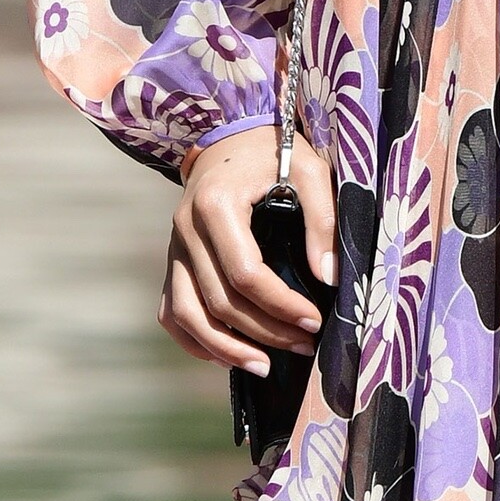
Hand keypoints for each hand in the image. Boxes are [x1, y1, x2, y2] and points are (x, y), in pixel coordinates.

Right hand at [159, 126, 335, 373]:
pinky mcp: (173, 259)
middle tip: (305, 345)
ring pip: (186, 313)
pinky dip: (194, 338)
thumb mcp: (310, 170)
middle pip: (219, 300)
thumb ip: (322, 220)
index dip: (281, 305)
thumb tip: (328, 279)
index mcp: (215, 205)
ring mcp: (174, 246)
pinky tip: (225, 355)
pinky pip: (171, 310)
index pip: (245, 273)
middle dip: (264, 331)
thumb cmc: (275, 151)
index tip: (315, 320)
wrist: (232, 134)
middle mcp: (185, 228)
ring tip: (264, 367)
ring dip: (224, 348)